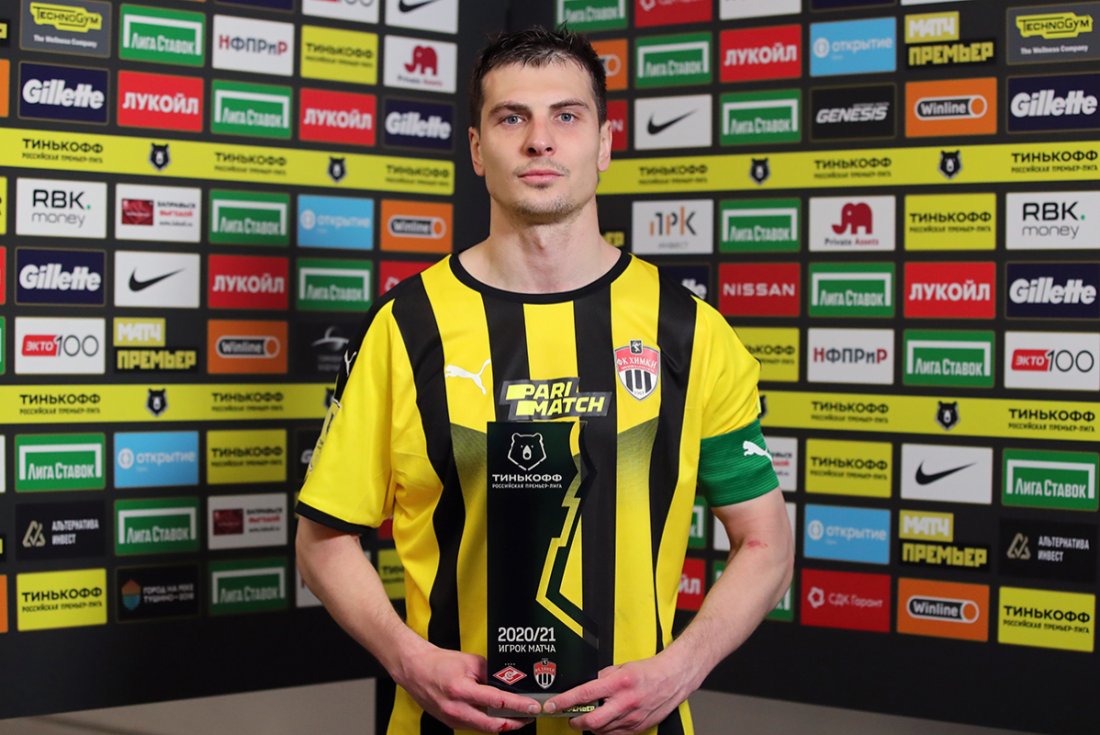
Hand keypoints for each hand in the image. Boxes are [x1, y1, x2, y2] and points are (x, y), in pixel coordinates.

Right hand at [393, 643, 540, 732]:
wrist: (416, 670)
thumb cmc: (440, 663)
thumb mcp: (470, 661)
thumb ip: (491, 672)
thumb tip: (510, 681)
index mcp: (461, 690)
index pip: (497, 702)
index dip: (518, 706)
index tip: (533, 707)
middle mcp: (456, 709)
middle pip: (493, 725)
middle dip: (515, 723)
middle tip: (530, 716)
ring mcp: (453, 719)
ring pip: (485, 729)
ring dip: (503, 725)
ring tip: (518, 716)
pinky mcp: (451, 723)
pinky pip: (476, 727)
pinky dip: (490, 723)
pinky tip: (499, 716)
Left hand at [542, 656, 695, 734]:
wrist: (672, 679)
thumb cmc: (648, 672)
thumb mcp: (620, 668)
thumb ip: (601, 678)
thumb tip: (583, 686)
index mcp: (618, 683)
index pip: (584, 695)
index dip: (565, 702)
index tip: (553, 705)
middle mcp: (624, 702)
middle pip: (591, 721)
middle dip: (575, 721)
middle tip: (570, 716)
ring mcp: (631, 718)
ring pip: (601, 730)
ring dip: (590, 725)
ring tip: (589, 715)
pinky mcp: (637, 728)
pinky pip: (614, 734)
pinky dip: (605, 729)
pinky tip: (605, 720)